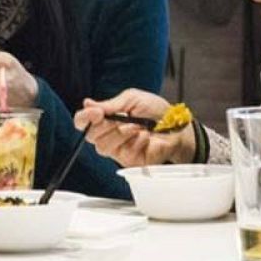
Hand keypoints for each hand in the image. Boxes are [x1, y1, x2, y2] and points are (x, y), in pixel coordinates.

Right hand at [72, 90, 194, 167]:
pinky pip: (123, 153)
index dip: (84, 118)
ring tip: (137, 126)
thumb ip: (110, 104)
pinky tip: (145, 137)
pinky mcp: (130, 160)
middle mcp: (108, 135)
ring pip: (104, 147)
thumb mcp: (131, 99)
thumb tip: (87, 104)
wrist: (176, 125)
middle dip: (105, 125)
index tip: (95, 113)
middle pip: (91, 136)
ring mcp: (118, 149)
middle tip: (121, 118)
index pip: (83, 122)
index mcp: (105, 119)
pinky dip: (136, 142)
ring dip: (121, 133)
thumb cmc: (155, 111)